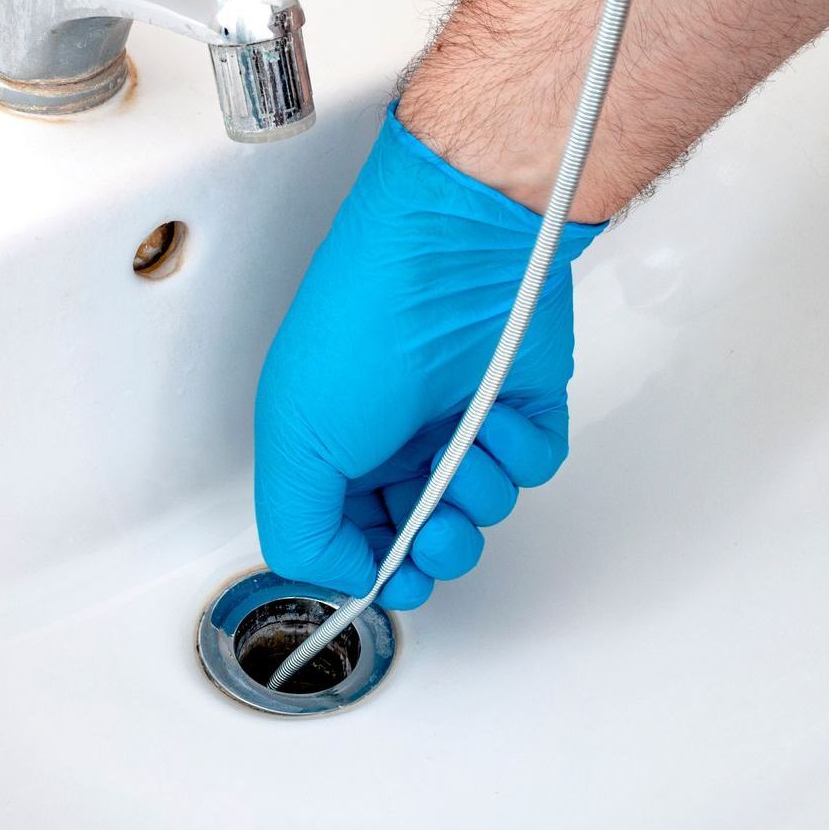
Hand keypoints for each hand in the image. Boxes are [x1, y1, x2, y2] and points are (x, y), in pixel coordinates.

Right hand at [253, 106, 602, 607]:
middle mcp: (398, 438)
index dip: (374, 568)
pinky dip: (520, 456)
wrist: (450, 253)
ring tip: (463, 452)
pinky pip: (535, 466)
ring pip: (484, 509)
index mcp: (334, 448)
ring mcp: (463, 421)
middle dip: (433, 549)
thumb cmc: (363, 324)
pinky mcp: (523, 404)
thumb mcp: (294, 439)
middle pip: (426, 539)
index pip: (354, 540)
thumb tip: (346, 576)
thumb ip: (301, 531)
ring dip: (477, 495)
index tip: (387, 573)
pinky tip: (496, 418)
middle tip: (432, 530)